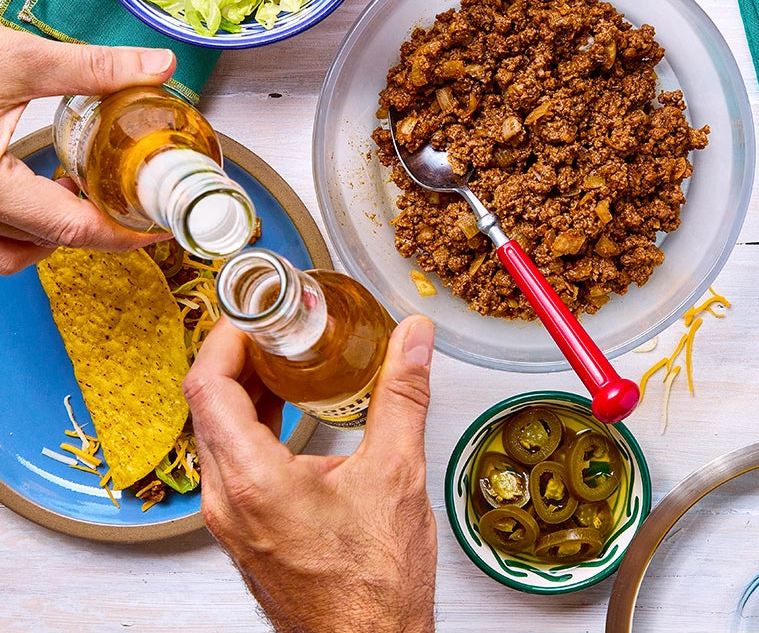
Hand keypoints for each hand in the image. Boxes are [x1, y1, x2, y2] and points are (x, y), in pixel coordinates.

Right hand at [0, 24, 176, 273]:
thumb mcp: (13, 61)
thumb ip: (90, 68)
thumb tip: (157, 66)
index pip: (71, 228)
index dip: (127, 231)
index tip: (163, 224)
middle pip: (46, 242)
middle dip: (97, 227)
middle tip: (136, 202)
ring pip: (9, 252)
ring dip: (52, 232)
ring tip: (81, 193)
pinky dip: (18, 226)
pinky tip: (35, 190)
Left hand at [184, 315, 437, 632]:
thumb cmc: (372, 585)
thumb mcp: (396, 473)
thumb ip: (402, 394)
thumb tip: (412, 339)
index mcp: (253, 481)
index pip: (208, 387)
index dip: (224, 338)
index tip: (251, 313)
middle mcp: (227, 501)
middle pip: (207, 405)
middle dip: (237, 355)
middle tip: (271, 325)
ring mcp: (232, 519)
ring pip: (217, 434)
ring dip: (244, 388)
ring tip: (282, 358)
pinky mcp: (246, 530)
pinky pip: (231, 460)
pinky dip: (252, 422)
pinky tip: (288, 412)